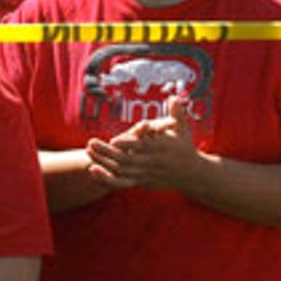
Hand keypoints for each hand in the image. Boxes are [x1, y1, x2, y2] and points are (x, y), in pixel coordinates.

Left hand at [86, 97, 202, 190]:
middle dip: (107, 152)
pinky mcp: (141, 182)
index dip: (128, 144)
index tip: (114, 140)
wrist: (191, 175)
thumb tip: (174, 98)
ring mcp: (145, 174)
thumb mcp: (183, 129)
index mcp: (161, 148)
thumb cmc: (185, 147)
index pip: (143, 147)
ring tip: (88, 153)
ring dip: (103, 163)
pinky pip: (121, 182)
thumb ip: (177, 113)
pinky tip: (92, 172)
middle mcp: (152, 163)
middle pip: (127, 159)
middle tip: (91, 142)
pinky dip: (106, 179)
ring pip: (121, 170)